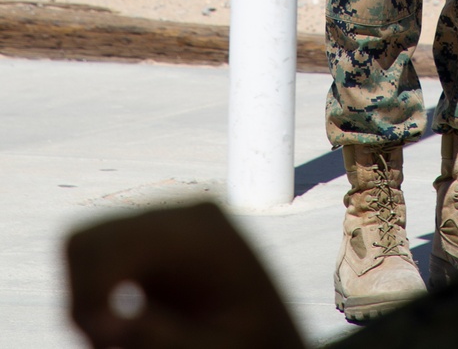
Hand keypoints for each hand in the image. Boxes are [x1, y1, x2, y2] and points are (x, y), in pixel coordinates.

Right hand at [65, 202, 304, 348]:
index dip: (93, 295)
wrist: (279, 335)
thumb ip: (165, 338)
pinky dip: (98, 291)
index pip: (116, 243)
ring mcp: (167, 223)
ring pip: (87, 246)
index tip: (107, 342)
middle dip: (83, 297)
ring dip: (87, 294)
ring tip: (116, 337)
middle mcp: (182, 215)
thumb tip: (110, 320)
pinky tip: (126, 323)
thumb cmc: (254, 344)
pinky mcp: (156, 240)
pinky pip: (102, 255)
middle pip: (89, 240)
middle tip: (107, 344)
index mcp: (203, 233)